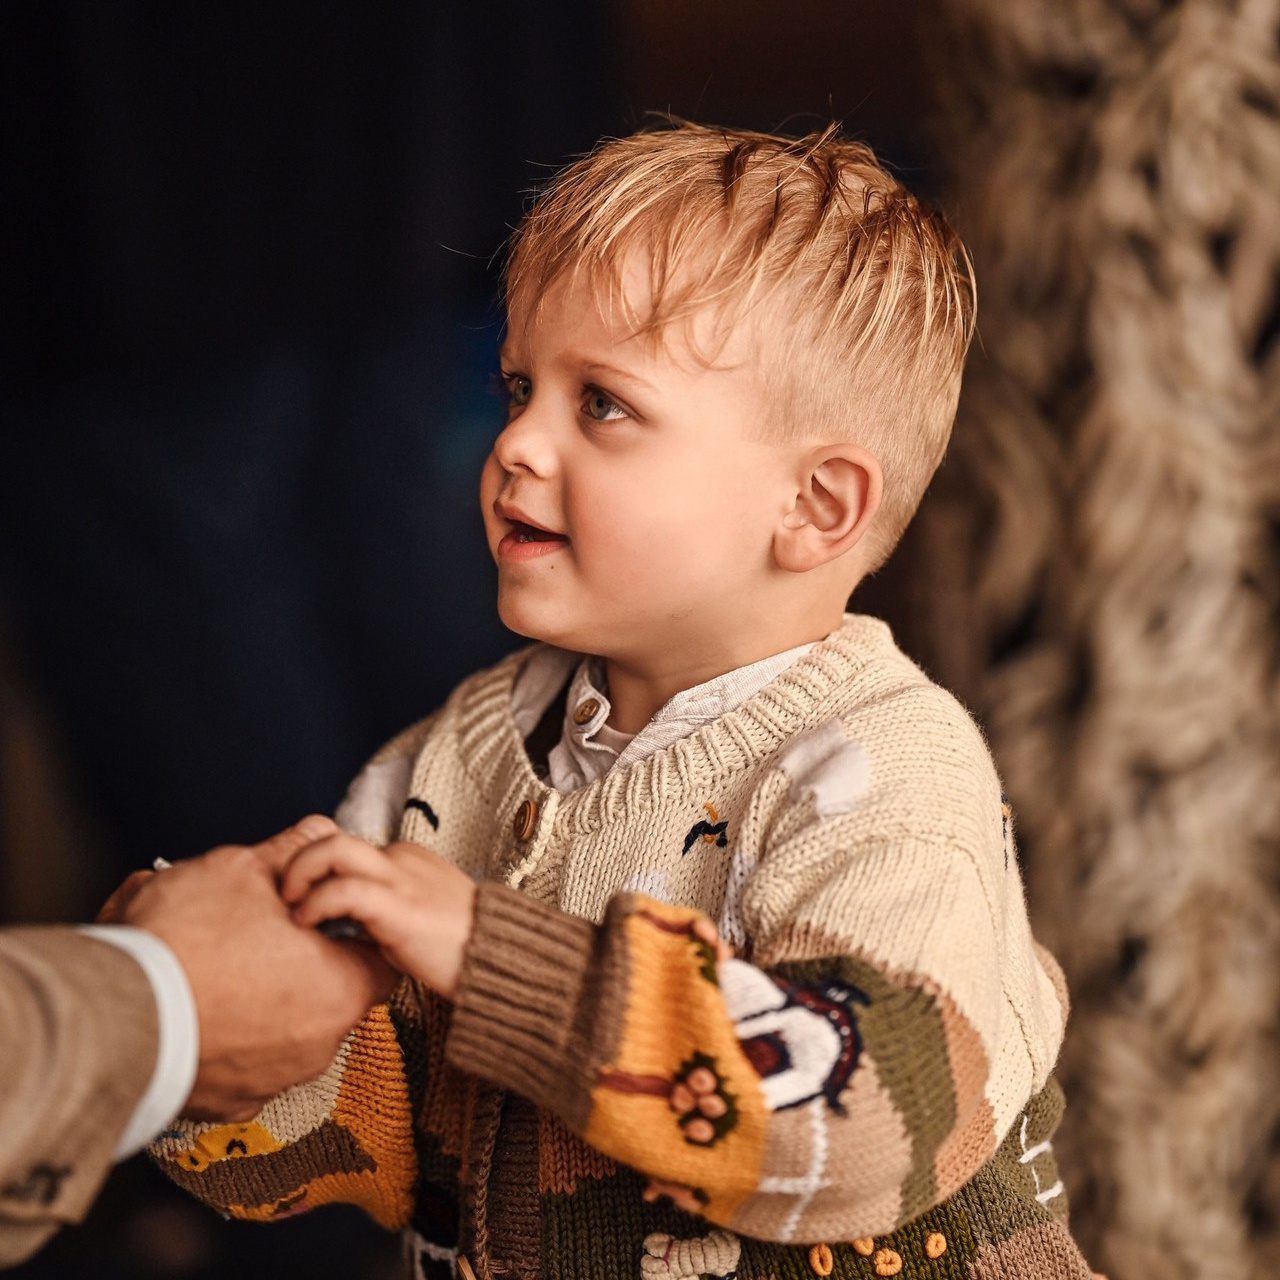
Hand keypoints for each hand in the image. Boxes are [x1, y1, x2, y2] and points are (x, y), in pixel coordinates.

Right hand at [106, 816, 396, 1120]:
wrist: (117, 1014)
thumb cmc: (185, 942)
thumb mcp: (242, 869)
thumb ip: (293, 850)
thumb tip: (316, 833)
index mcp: (340, 987)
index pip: (380, 962)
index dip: (356, 937)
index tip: (330, 923)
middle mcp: (320, 1043)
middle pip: (335, 998)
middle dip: (308, 969)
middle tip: (268, 942)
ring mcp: (279, 1079)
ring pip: (292, 1033)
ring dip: (271, 1006)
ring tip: (229, 972)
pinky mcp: (235, 1103)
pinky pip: (250, 1066)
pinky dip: (236, 1043)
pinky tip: (209, 1011)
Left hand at [279, 830, 476, 999]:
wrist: (502, 958)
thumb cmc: (459, 949)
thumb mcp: (413, 919)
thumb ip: (379, 914)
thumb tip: (338, 929)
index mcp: (404, 859)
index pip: (342, 847)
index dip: (312, 867)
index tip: (296, 896)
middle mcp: (400, 858)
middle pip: (332, 836)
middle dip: (297, 860)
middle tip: (284, 894)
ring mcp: (400, 878)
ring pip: (333, 848)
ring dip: (299, 872)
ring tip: (290, 904)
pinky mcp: (398, 905)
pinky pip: (344, 889)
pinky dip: (315, 902)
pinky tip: (307, 923)